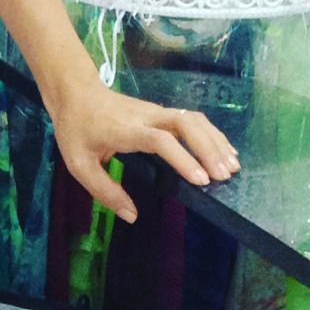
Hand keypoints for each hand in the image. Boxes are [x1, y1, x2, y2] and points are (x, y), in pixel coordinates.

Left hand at [50, 78, 238, 224]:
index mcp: (126, 130)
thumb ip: (105, 191)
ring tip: (232, 167)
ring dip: (215, 141)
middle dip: (208, 149)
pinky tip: (224, 152)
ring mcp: (156, 111)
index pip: (160, 140)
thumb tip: (132, 216)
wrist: (77, 94)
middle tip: (223, 176)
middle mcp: (146, 117)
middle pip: (185, 124)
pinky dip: (211, 134)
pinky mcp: (161, 112)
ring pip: (193, 119)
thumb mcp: (79, 165)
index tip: (201, 180)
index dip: (183, 158)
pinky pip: (192, 119)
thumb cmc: (77, 131)